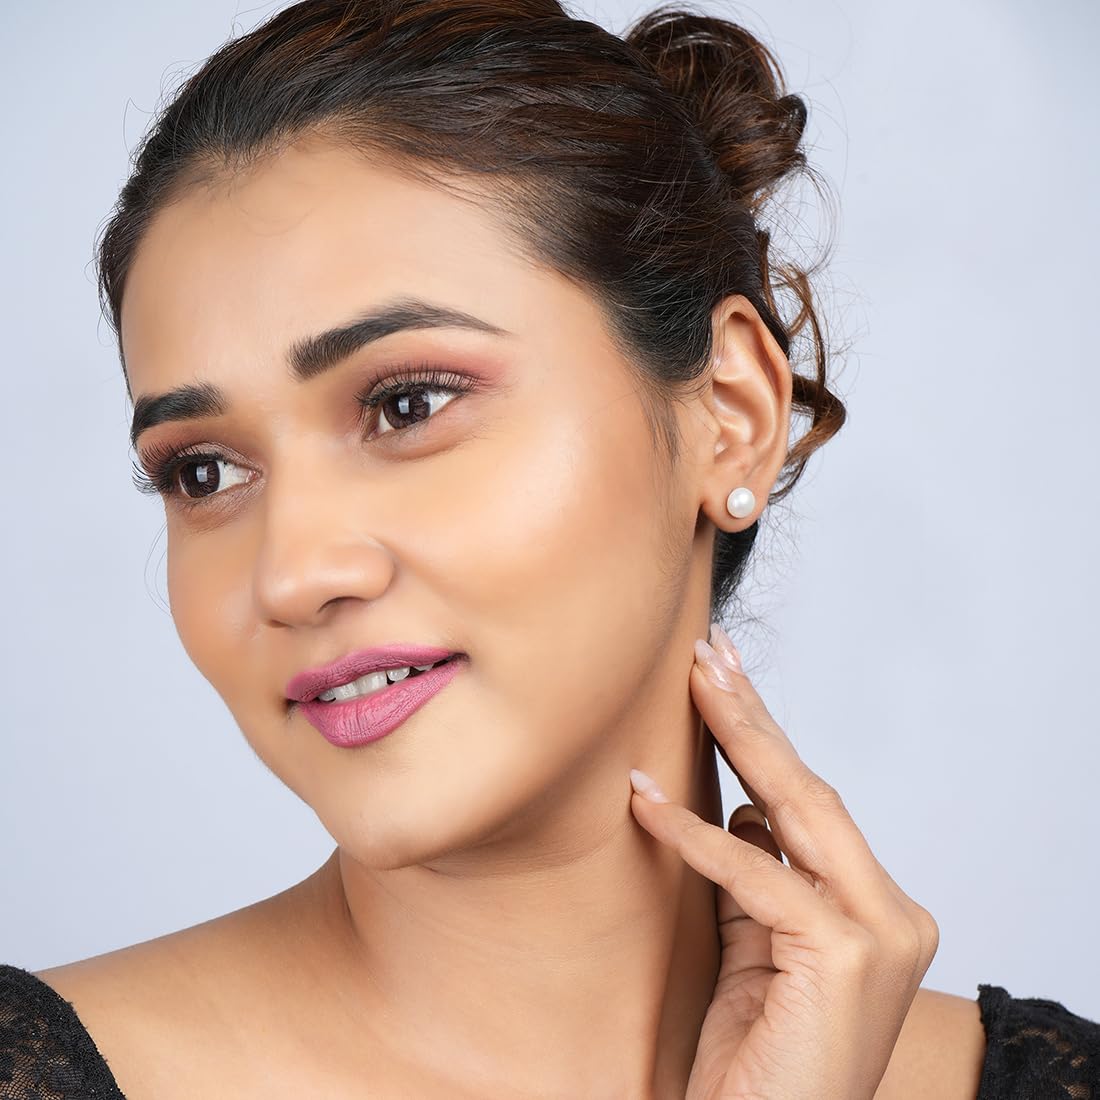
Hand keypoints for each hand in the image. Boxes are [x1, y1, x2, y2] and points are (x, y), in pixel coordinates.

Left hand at [628, 624, 938, 1099]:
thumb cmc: (756, 1058)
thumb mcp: (755, 949)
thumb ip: (758, 881)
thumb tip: (741, 809)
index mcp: (875, 908)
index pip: (811, 804)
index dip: (765, 737)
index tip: (725, 676)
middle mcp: (893, 914)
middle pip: (810, 791)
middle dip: (754, 716)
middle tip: (709, 652)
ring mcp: (880, 935)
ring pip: (797, 813)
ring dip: (737, 740)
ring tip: (692, 682)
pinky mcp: (847, 957)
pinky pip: (756, 875)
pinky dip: (696, 836)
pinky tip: (646, 800)